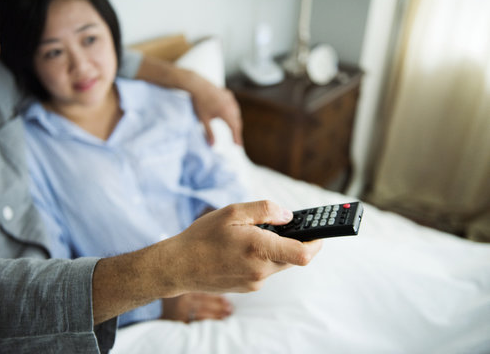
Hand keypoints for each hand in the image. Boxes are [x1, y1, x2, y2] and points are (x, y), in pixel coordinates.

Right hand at [92, 200, 321, 324]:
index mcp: (259, 249)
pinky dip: (262, 257)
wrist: (178, 266)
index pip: (304, 253)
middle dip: (294, 241)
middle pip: (293, 257)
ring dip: (275, 248)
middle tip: (284, 224)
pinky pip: (265, 270)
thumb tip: (288, 215)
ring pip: (278, 263)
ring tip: (253, 234)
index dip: (317, 241)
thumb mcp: (232, 212)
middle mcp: (261, 270)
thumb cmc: (202, 237)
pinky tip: (242, 248)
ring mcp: (254, 281)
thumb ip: (264, 210)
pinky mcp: (247, 287)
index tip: (319, 231)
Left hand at [189, 78, 242, 145]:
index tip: (238, 146)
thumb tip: (212, 145)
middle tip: (236, 141)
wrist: (196, 84)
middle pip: (237, 121)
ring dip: (235, 122)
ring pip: (236, 113)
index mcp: (225, 112)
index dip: (236, 137)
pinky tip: (230, 115)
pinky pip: (233, 106)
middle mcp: (230, 105)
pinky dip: (233, 112)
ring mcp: (230, 98)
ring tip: (234, 130)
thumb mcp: (203, 119)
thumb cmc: (198, 102)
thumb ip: (208, 133)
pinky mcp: (228, 94)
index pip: (234, 128)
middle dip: (236, 131)